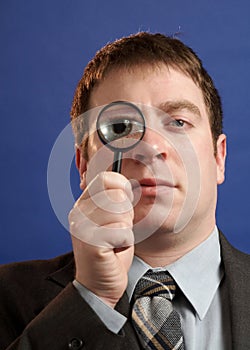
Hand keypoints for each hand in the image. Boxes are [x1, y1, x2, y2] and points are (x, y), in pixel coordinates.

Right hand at [69, 171, 133, 307]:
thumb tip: (126, 183)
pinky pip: (123, 231)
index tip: (125, 201)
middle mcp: (79, 212)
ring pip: (121, 212)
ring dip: (126, 229)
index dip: (121, 187)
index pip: (105, 178)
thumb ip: (114, 201)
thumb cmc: (110, 251)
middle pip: (117, 195)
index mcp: (83, 204)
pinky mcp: (90, 242)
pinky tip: (114, 250)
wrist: (98, 285)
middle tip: (117, 229)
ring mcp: (82, 227)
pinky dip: (125, 242)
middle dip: (126, 213)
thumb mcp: (111, 220)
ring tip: (114, 240)